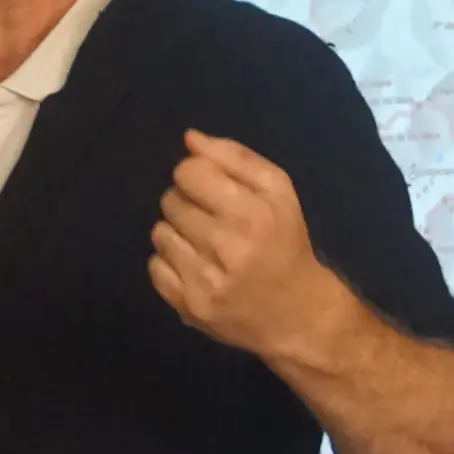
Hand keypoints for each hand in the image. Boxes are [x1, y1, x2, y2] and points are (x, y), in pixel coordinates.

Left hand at [148, 130, 344, 361]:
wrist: (298, 315)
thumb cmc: (287, 244)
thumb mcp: (279, 192)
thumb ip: (235, 158)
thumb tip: (190, 139)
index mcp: (250, 213)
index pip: (188, 173)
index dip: (196, 175)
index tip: (210, 188)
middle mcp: (225, 246)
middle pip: (171, 201)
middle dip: (187, 203)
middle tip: (210, 219)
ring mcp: (204, 281)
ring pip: (160, 233)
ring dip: (177, 233)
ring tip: (203, 244)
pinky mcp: (189, 307)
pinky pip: (154, 267)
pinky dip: (170, 263)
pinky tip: (195, 266)